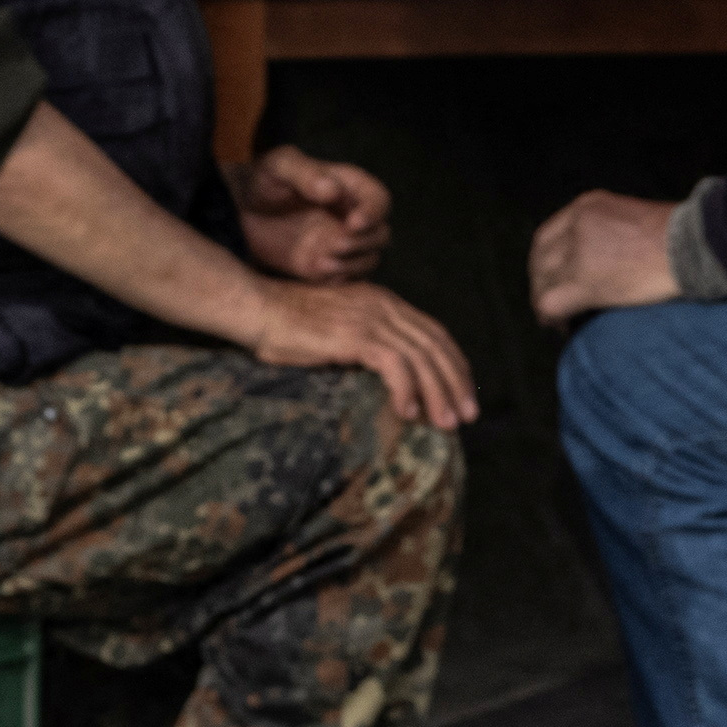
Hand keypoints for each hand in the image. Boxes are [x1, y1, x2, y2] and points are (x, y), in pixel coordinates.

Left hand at [233, 149, 389, 281]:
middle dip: (364, 243)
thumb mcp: (279, 166)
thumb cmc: (262, 180)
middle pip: (380, 234)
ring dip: (352, 264)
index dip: (373, 213)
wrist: (239, 211)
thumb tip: (332, 189)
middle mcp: (350, 216)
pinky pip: (346, 279)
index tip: (352, 223)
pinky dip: (338, 280)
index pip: (379, 200)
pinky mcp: (326, 266)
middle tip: (335, 245)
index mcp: (348, 186)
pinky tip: (315, 274)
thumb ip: (305, 173)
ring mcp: (340, 243)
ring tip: (321, 263)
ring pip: (368, 259)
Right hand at [243, 276, 473, 433]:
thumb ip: (366, 344)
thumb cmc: (290, 327)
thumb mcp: (339, 331)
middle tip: (467, 415)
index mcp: (385, 302)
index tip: (464, 394)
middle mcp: (384, 306)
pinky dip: (406, 389)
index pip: (434, 333)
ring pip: (421, 357)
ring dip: (437, 393)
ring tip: (445, 423)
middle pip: (436, 345)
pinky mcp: (354, 334)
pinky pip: (393, 364)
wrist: (258, 309)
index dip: (454, 364)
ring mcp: (370, 318)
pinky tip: (408, 412)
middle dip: (456, 382)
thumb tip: (389, 379)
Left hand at [527, 190, 683, 325]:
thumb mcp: (634, 218)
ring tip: (560, 319)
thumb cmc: (680, 237)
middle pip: (540, 257)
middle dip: (542, 282)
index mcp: (588, 206)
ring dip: (546, 302)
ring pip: (541, 282)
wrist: (694, 245)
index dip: (546, 261)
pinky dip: (551, 317)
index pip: (549, 235)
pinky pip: (549, 303)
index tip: (553, 278)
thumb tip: (604, 262)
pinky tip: (564, 326)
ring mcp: (578, 252)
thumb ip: (610, 232)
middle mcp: (577, 224)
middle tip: (553, 303)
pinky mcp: (585, 280)